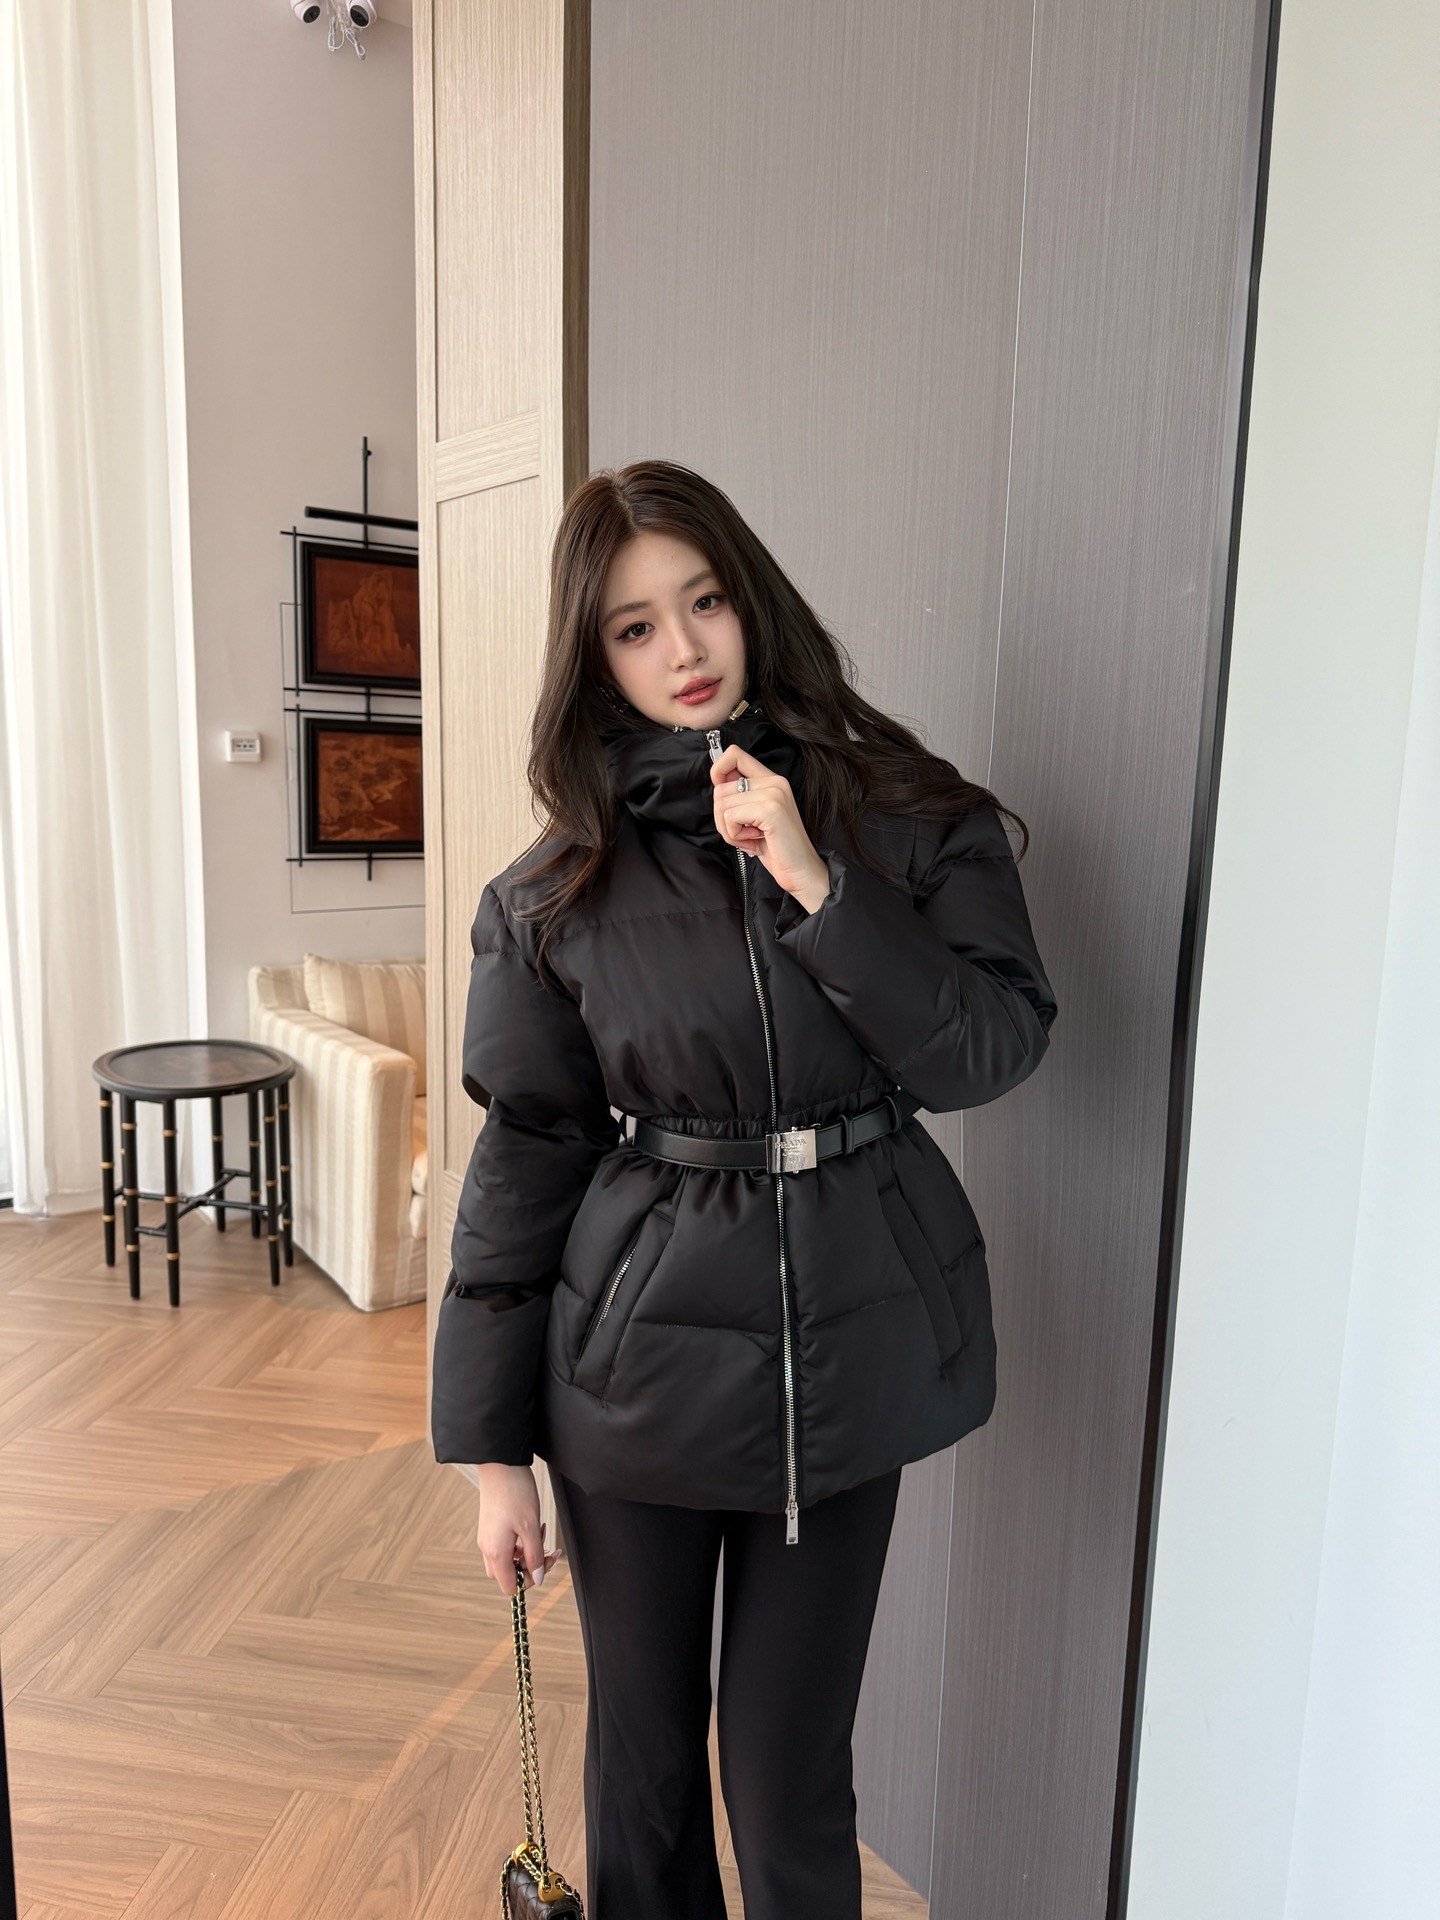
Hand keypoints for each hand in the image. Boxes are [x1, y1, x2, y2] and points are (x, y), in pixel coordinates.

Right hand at [476, 1463, 562, 1595]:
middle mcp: (488, 1548)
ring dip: (527, 1552)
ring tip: (541, 1532)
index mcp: (496, 1552)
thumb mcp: (531, 1526)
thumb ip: (535, 1555)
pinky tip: (532, 1526)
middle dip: (530, 1566)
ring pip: (509, 1559)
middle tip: (546, 1549)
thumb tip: (539, 1578)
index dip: (529, 1581)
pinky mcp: (491, 1527)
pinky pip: (506, 1545)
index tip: (543, 1563)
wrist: (500, 1464)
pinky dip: (521, 1541)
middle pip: (509, 1574)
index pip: (510, 1587)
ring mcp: (488, 1537)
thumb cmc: (515, 1492)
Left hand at [710, 744, 830, 913]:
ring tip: (750, 838)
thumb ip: (740, 798)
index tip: (723, 798)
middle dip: (722, 817)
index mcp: (771, 780)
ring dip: (729, 829)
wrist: (801, 871)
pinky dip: (735, 835)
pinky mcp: (770, 810)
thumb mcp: (754, 817)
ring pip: (722, 804)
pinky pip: (730, 817)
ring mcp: (774, 794)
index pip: (734, 755)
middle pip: (720, 788)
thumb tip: (717, 783)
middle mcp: (774, 781)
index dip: (718, 771)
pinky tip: (754, 841)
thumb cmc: (777, 848)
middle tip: (743, 832)